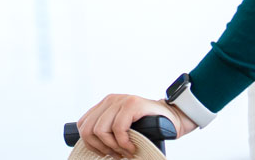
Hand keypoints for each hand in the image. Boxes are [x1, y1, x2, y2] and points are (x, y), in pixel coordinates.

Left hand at [76, 94, 196, 157]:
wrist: (171, 119)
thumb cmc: (147, 127)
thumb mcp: (122, 127)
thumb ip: (108, 131)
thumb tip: (93, 148)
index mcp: (104, 105)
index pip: (83, 125)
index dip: (90, 144)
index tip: (104, 152)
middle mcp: (110, 100)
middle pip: (88, 129)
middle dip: (100, 147)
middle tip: (116, 154)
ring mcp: (121, 100)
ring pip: (101, 130)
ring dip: (113, 147)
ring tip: (125, 151)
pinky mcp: (132, 104)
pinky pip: (118, 128)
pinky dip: (123, 143)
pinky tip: (131, 147)